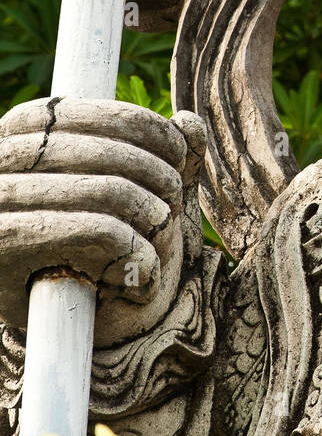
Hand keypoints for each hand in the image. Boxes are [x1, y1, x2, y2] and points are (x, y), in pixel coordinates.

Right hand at [0, 99, 204, 335]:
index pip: (101, 114)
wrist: (43, 321)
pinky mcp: (6, 242)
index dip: (152, 132)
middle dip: (159, 179)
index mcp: (28, 129)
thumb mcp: (127, 192)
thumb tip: (190, 122)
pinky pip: (98, 232)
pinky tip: (145, 282)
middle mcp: (3, 154)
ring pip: (109, 191)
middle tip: (172, 210)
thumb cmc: (88, 248)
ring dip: (154, 221)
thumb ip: (159, 156)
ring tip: (161, 248)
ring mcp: (0, 199)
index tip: (180, 158)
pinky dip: (138, 257)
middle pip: (110, 153)